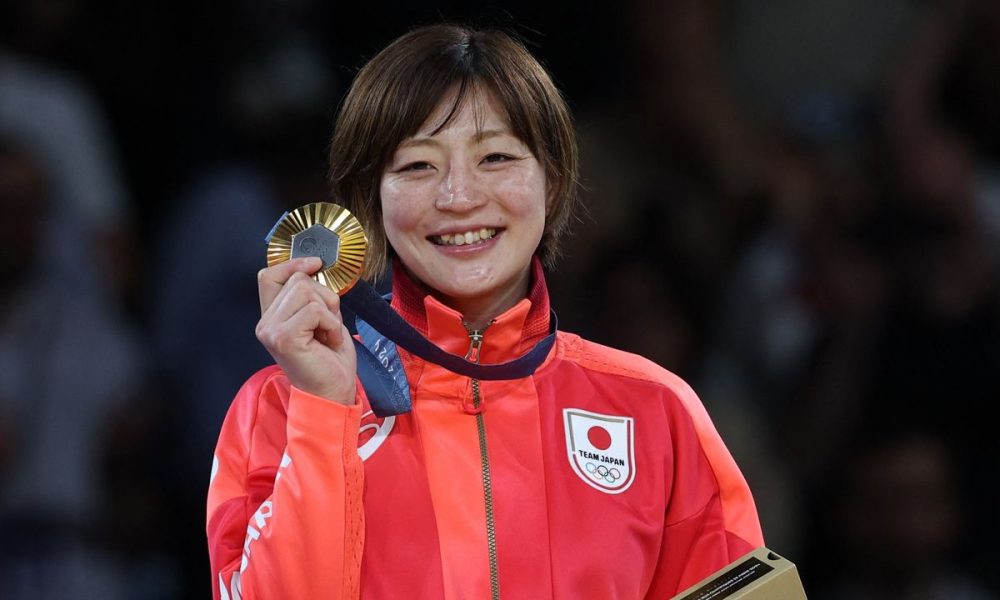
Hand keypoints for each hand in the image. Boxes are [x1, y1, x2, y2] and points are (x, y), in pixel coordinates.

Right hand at [256, 257, 356, 404]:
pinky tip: (329, 341)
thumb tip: (316, 268)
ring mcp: (271, 330)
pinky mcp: (284, 338)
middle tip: (328, 325)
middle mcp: (266, 323)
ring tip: (327, 334)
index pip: (269, 275)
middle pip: (297, 281)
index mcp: (272, 317)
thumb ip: (312, 296)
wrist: (332, 394)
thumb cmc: (329, 360)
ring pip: (307, 292)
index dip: (293, 264)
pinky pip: (315, 310)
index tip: (316, 264)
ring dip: (329, 312)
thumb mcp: (322, 319)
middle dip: (324, 297)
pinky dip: (331, 324)